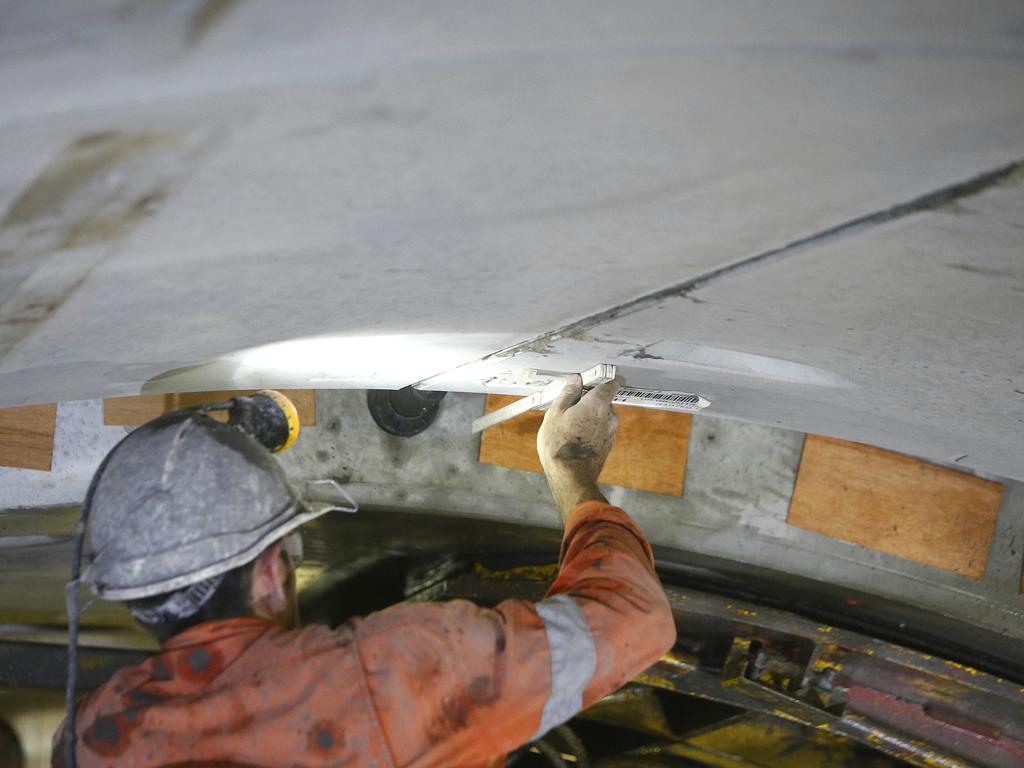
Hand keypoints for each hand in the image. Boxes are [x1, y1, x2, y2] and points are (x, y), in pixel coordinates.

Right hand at [537, 375, 620, 521]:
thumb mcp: (555, 414)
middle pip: (602, 401)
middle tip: (569, 409)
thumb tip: (575, 380)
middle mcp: (609, 416)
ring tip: (569, 428)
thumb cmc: (559, 443)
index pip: (609, 384)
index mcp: (597, 403)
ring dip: (589, 419)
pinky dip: (591, 432)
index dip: (598, 382)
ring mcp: (610, 432)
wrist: (571, 477)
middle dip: (588, 403)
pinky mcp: (608, 446)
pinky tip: (575, 439)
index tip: (587, 384)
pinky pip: (600, 432)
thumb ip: (568, 394)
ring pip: (601, 418)